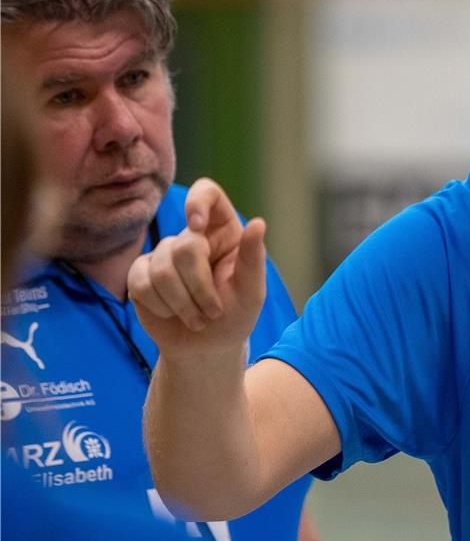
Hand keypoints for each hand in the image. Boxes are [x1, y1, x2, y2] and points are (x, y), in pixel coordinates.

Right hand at [129, 178, 266, 359]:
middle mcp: (192, 237)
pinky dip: (162, 308)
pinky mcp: (141, 274)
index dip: (197, 202)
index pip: (207, 193)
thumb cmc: (235, 315)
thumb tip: (258, 223)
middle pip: (185, 247)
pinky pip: (140, 284)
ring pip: (162, 270)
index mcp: (223, 231)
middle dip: (200, 288)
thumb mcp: (252, 291)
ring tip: (198, 319)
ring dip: (183, 304)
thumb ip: (254, 257)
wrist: (206, 347)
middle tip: (213, 312)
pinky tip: (174, 314)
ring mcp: (164, 254)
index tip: (197, 226)